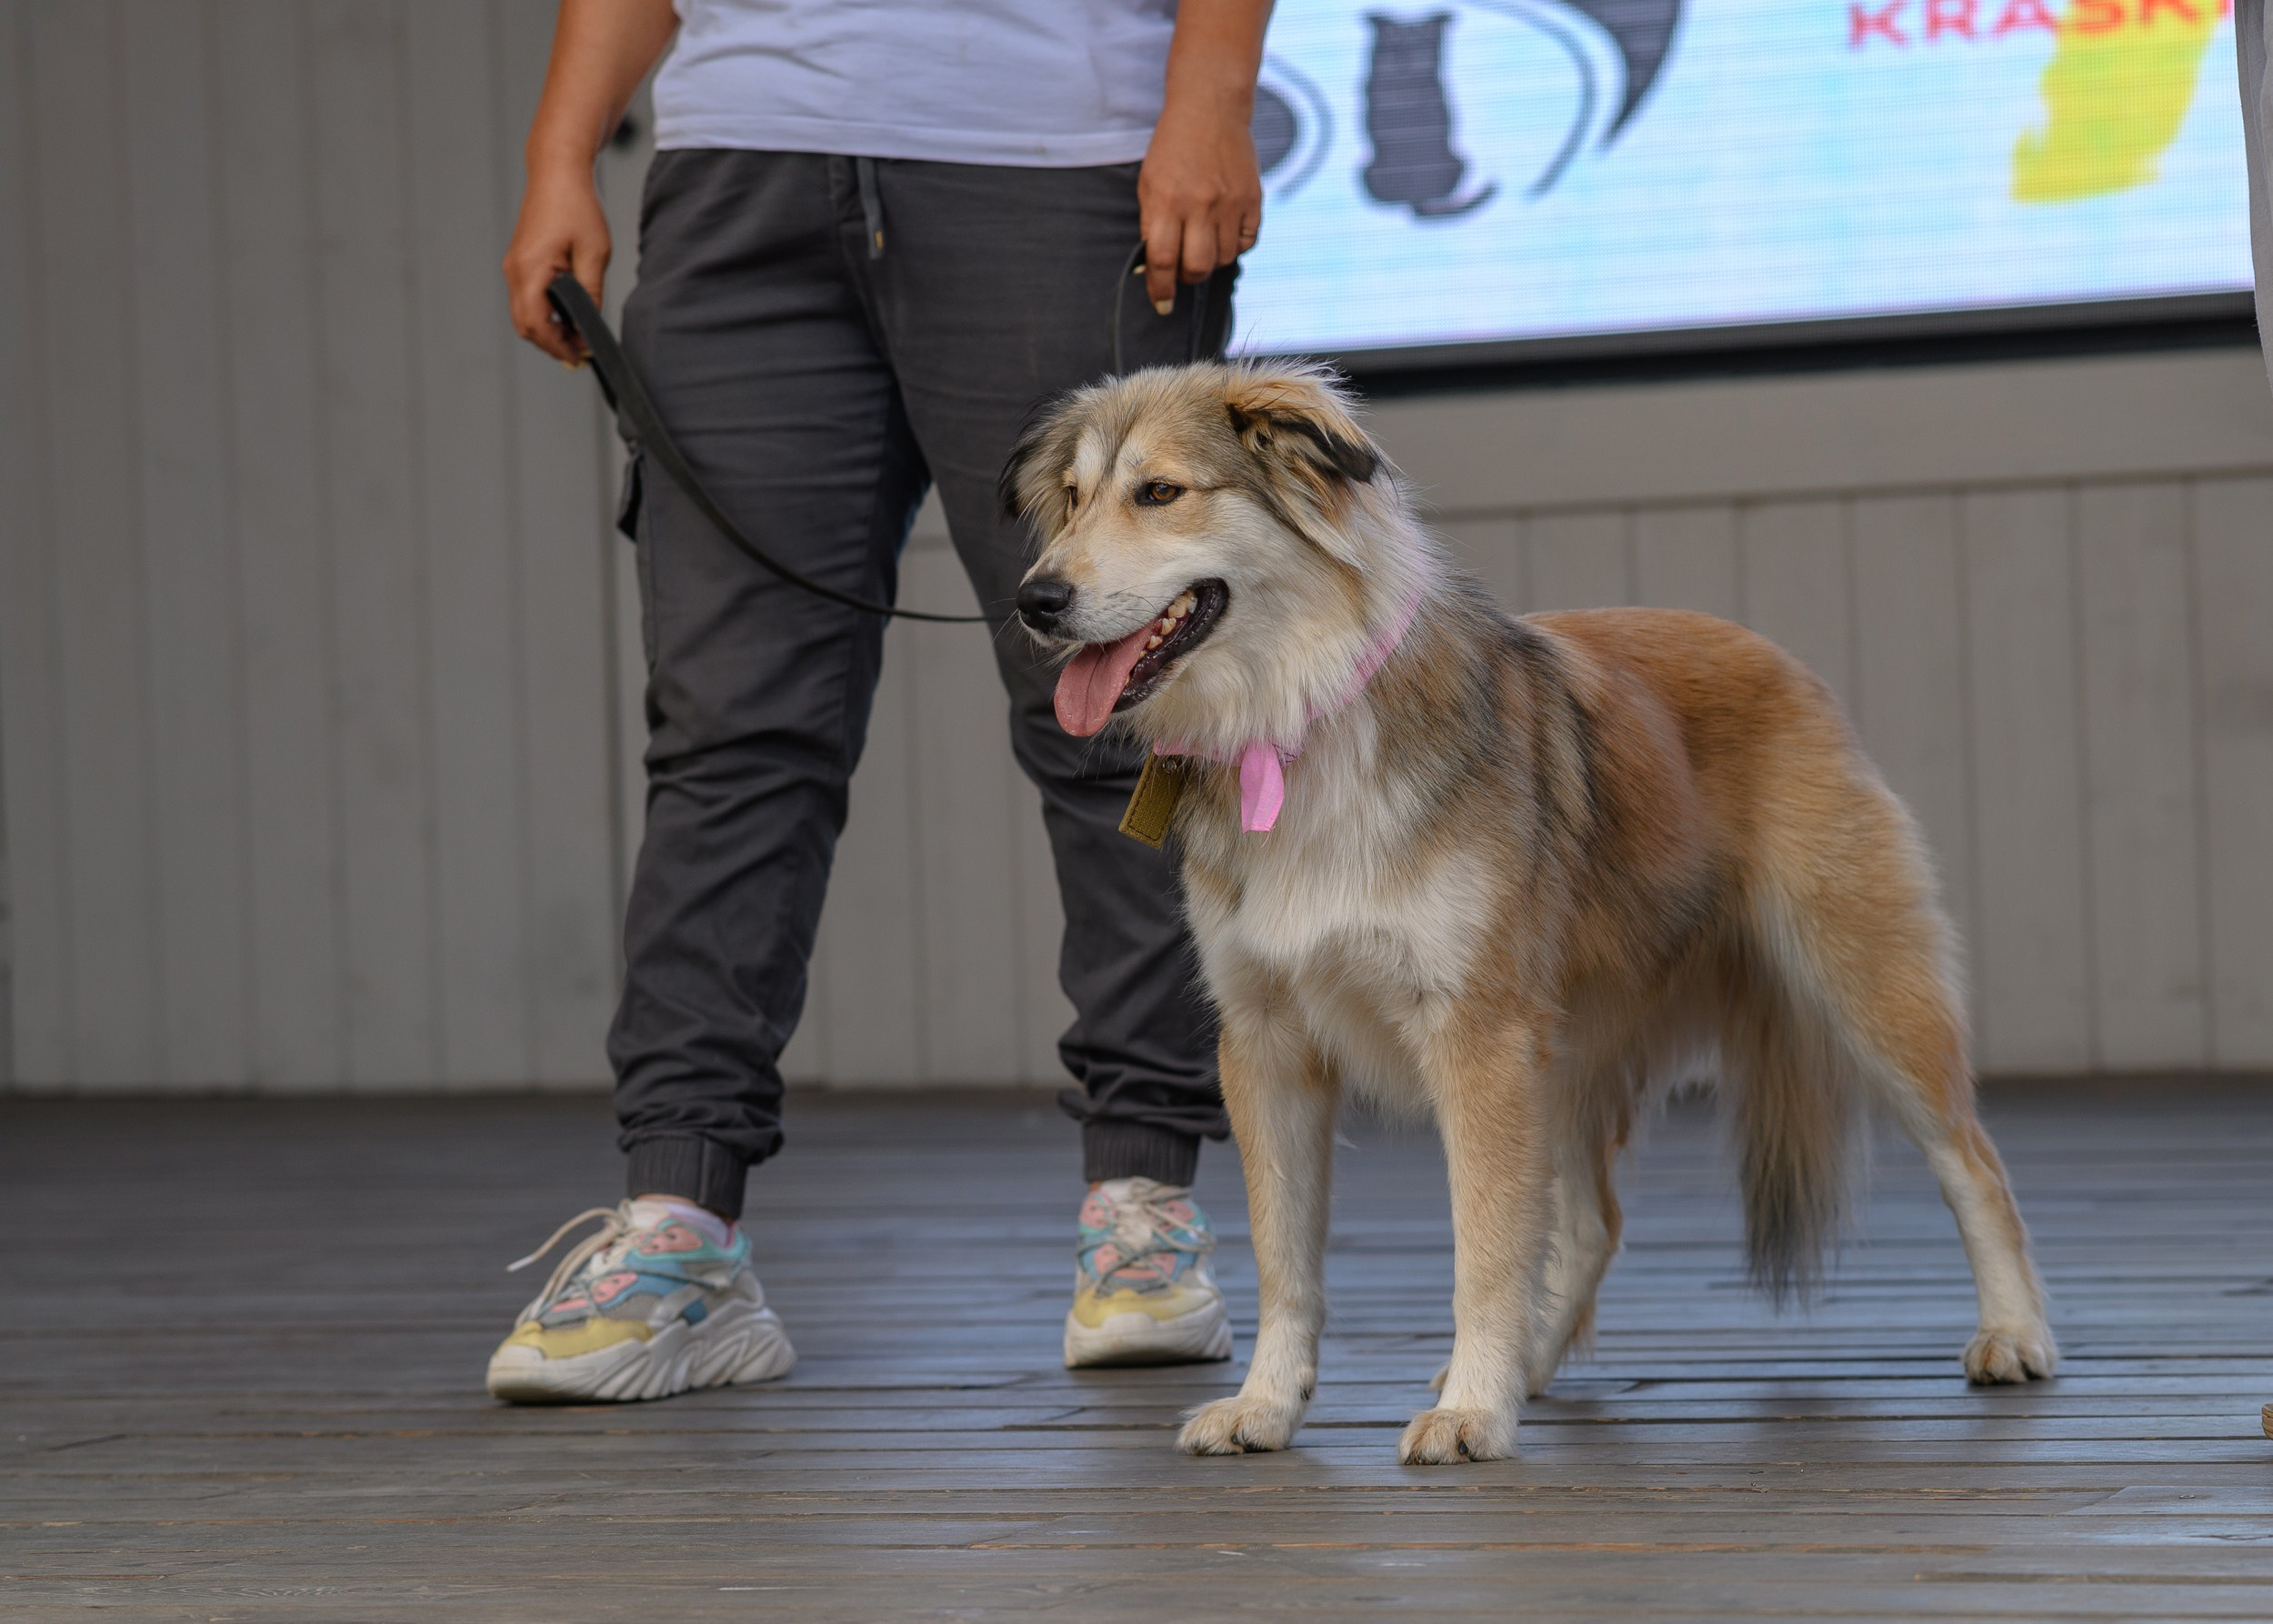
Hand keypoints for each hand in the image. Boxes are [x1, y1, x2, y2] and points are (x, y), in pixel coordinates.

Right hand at [503, 164, 610, 364]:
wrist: (557, 175)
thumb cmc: (576, 206)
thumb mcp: (594, 254)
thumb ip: (591, 293)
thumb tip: (590, 324)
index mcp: (530, 270)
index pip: (535, 325)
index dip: (557, 346)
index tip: (580, 356)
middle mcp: (515, 271)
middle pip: (525, 326)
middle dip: (551, 344)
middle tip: (581, 352)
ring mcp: (514, 267)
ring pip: (524, 315)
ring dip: (547, 330)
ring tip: (577, 336)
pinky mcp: (519, 263)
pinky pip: (526, 299)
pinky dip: (543, 314)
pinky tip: (566, 316)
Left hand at [1137, 95, 1262, 314]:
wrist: (1210, 109)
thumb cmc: (1173, 148)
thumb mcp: (1149, 183)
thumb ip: (1151, 224)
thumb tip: (1154, 268)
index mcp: (1166, 201)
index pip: (1162, 261)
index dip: (1160, 289)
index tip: (1161, 303)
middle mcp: (1199, 205)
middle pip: (1196, 268)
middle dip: (1187, 278)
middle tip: (1183, 269)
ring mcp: (1229, 203)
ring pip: (1223, 259)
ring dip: (1211, 261)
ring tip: (1203, 242)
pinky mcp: (1253, 200)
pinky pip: (1246, 242)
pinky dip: (1234, 246)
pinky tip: (1224, 231)